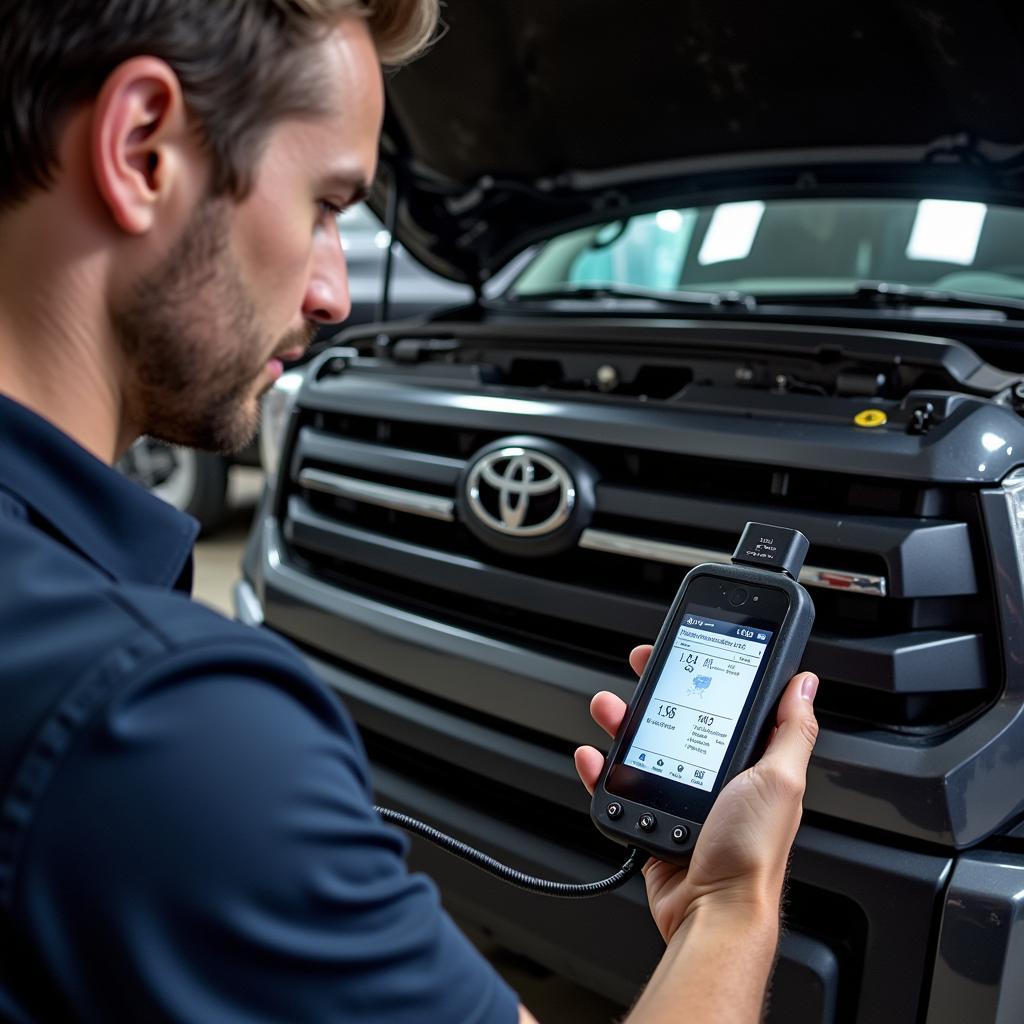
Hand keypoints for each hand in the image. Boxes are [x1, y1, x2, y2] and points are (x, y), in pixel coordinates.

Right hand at [575, 645, 818, 943]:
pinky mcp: (654, 823)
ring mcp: (682, 801)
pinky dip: (602, 771)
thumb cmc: (751, 854)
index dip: (706, 673)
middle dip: (656, 690)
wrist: (713, 913)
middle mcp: (717, 781)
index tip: (686, 650)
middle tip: (641, 668)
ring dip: (622, 723)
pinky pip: (620, 789)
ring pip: (644, 749)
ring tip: (609, 708)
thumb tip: (804, 685)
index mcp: (751, 765)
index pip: (726, 705)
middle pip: (679, 720)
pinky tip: (594, 756)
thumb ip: (791, 731)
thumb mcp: (780, 780)